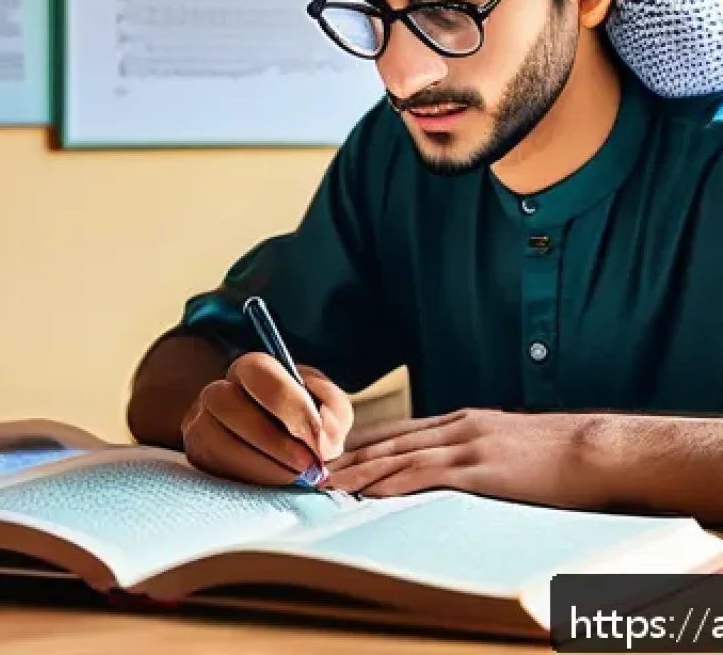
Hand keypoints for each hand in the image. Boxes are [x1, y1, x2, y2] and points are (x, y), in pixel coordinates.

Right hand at [181, 352, 353, 487]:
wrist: (285, 451)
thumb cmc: (307, 424)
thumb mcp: (329, 408)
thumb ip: (333, 411)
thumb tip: (322, 434)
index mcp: (250, 369)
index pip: (257, 370)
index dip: (289, 404)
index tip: (319, 440)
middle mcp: (218, 392)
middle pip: (226, 403)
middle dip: (272, 440)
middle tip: (307, 465)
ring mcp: (200, 425)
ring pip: (214, 440)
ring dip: (261, 465)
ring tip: (294, 478)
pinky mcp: (198, 459)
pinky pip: (213, 470)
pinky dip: (249, 481)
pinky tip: (274, 485)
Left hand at [327, 407, 615, 509]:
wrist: (596, 450)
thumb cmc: (561, 455)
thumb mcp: (511, 446)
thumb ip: (481, 453)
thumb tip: (461, 471)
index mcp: (465, 422)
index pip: (402, 431)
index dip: (367, 443)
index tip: (339, 454)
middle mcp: (458, 427)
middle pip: (392, 440)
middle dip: (352, 455)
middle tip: (318, 467)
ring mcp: (467, 444)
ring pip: (400, 455)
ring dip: (362, 470)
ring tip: (331, 482)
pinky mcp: (480, 467)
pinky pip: (426, 474)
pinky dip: (395, 482)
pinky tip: (373, 492)